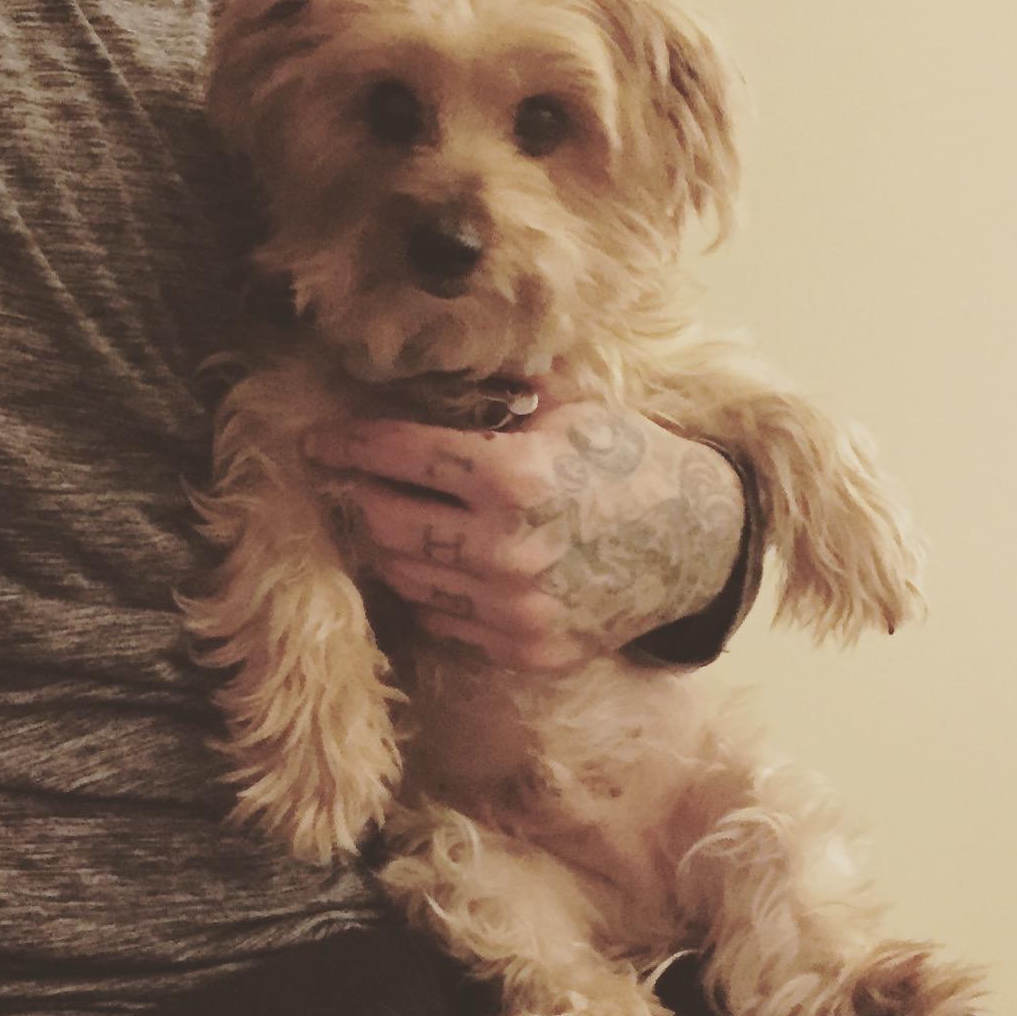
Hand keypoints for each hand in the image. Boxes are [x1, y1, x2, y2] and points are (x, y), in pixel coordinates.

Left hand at [306, 393, 746, 672]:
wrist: (698, 541)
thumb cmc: (627, 458)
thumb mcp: (567, 406)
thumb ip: (493, 393)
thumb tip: (414, 366)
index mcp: (513, 476)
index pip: (398, 455)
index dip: (348, 442)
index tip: (318, 439)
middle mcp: (506, 549)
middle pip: (386, 521)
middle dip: (357, 493)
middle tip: (344, 477)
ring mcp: (516, 608)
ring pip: (405, 575)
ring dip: (386, 543)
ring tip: (383, 514)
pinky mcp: (526, 649)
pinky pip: (443, 618)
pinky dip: (428, 586)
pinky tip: (434, 558)